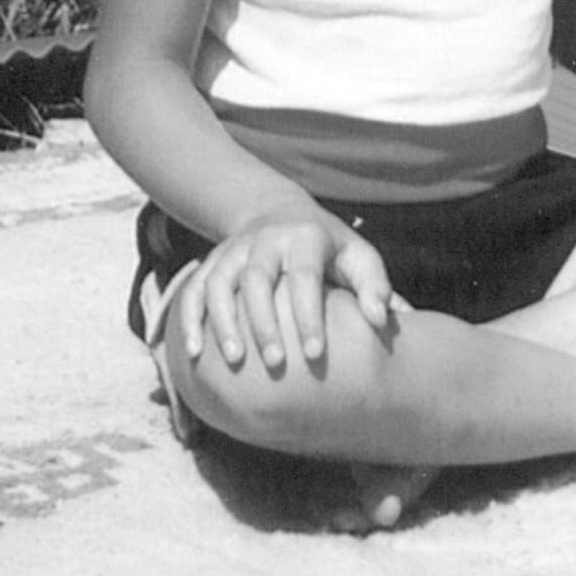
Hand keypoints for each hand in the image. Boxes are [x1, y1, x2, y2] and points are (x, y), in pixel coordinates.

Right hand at [178, 203, 404, 371]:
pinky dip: (190, 319)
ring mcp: (234, 250)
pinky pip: (194, 289)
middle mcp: (265, 240)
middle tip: (276, 364)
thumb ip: (374, 285)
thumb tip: (384, 319)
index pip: (304, 277)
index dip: (308, 315)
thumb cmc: (329, 248)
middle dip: (264, 322)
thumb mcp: (357, 255)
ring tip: (235, 361)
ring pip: (220, 283)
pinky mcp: (213, 261)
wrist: (281, 212)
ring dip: (224, 322)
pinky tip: (194, 353)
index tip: (315, 353)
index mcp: (305, 237)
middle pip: (257, 279)